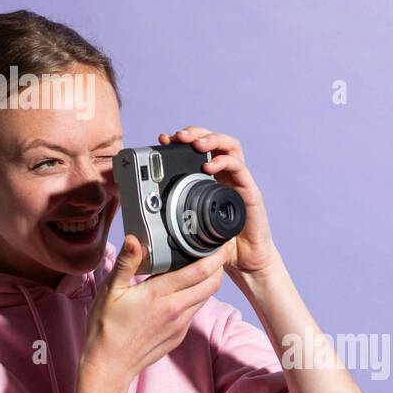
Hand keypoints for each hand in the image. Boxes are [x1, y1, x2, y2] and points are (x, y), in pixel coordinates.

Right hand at [79, 236, 227, 392]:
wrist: (109, 365)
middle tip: (218, 249)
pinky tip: (185, 289)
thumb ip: (126, 263)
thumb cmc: (106, 327)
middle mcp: (176, 309)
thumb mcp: (110, 291)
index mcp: (160, 294)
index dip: (216, 255)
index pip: (199, 271)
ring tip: (205, 265)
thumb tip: (134, 238)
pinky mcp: (179, 335)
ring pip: (206, 297)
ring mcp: (180, 324)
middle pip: (212, 283)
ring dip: (210, 280)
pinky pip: (195, 310)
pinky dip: (197, 296)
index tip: (222, 242)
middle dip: (219, 265)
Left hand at [158, 125, 277, 277]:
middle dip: (194, 133)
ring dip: (211, 139)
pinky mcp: (250, 191)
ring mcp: (239, 180)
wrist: (245, 260)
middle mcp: (225, 174)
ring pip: (230, 146)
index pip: (197, 148)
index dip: (181, 140)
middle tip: (178, 136)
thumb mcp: (190, 227)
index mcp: (210, 178)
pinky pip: (240, 168)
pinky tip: (210, 166)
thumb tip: (142, 220)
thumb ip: (172, 219)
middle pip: (213, 140)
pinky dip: (224, 162)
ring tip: (195, 144)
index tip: (162, 139)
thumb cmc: (218, 242)